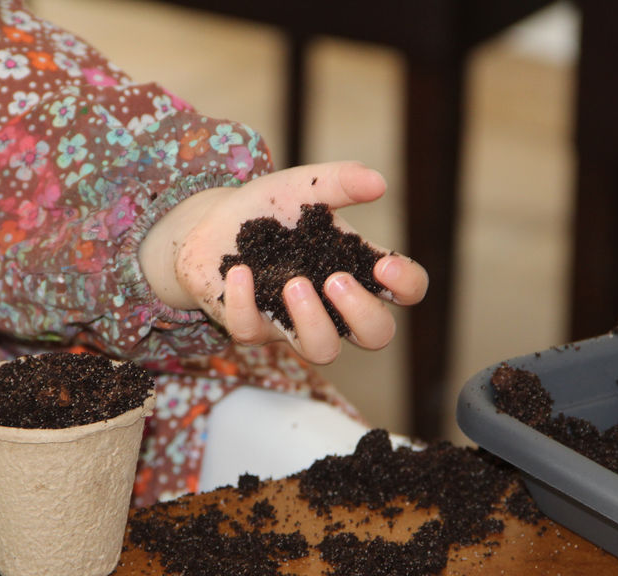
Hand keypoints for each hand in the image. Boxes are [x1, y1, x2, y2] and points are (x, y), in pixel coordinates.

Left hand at [139, 161, 427, 363]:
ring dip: (313, 321)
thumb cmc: (268, 210)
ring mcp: (293, 323)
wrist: (210, 224)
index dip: (407, 285)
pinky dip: (245, 302)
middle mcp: (332, 305)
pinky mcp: (251, 328)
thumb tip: (378, 182)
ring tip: (294, 283)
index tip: (385, 265)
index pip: (405, 292)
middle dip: (362, 312)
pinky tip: (238, 271)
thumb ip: (339, 182)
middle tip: (335, 281)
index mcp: (355, 268)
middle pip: (376, 335)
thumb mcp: (303, 187)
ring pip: (323, 352)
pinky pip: (252, 332)